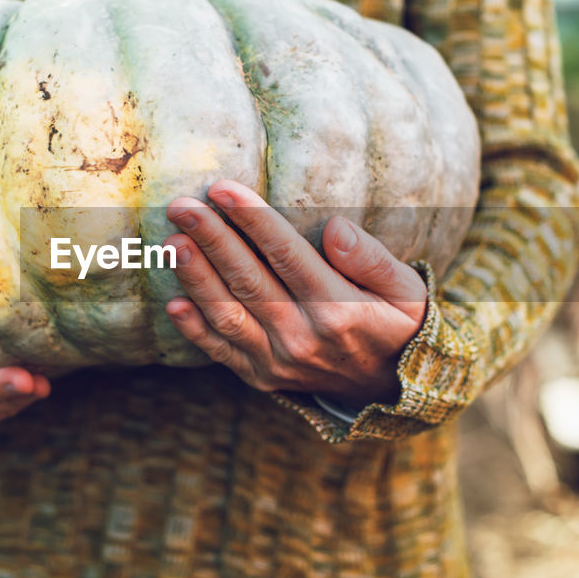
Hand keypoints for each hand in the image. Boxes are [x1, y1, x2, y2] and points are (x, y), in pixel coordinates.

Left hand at [164, 179, 427, 409]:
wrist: (391, 388)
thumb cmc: (397, 323)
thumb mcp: (405, 289)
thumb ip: (371, 259)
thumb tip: (335, 228)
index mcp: (338, 309)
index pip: (286, 255)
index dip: (252, 220)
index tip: (222, 189)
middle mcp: (304, 337)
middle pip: (248, 280)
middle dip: (211, 239)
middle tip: (182, 206)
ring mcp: (279, 361)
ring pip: (228, 315)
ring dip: (196, 278)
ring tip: (172, 242)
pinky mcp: (262, 376)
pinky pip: (222, 351)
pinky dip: (195, 330)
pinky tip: (173, 303)